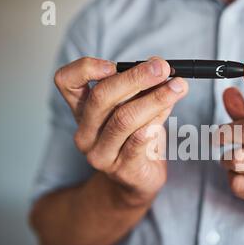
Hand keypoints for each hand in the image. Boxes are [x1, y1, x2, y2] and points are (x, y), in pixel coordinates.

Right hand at [54, 57, 187, 206]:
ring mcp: (101, 153)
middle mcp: (85, 132)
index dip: (85, 68)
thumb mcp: (136, 108)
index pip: (66, 82)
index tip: (114, 64)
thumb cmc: (135, 138)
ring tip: (178, 86)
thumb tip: (160, 67)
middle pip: (102, 97)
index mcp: (82, 111)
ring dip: (155, 98)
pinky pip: (138, 141)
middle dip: (135, 78)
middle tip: (162, 67)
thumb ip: (144, 89)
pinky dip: (155, 122)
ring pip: (124, 119)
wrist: (137, 181)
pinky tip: (169, 110)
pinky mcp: (122, 169)